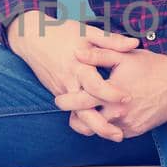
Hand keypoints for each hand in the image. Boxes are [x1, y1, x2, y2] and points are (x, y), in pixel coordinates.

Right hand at [5, 14, 140, 141]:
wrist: (31, 38)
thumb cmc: (61, 32)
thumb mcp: (87, 31)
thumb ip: (111, 40)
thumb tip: (134, 43)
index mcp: (78, 66)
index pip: (95, 85)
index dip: (111, 93)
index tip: (128, 98)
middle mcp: (69, 82)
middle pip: (83, 111)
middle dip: (101, 126)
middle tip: (119, 135)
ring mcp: (62, 90)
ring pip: (77, 116)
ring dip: (94, 128)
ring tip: (114, 135)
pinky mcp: (59, 93)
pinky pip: (72, 111)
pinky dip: (85, 121)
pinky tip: (101, 127)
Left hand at [52, 42, 166, 136]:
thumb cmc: (151, 66)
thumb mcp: (124, 56)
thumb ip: (98, 55)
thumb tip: (76, 53)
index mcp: (112, 93)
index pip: (81, 102)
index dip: (66, 101)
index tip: (58, 98)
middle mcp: (119, 113)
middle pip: (87, 123)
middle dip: (75, 118)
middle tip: (70, 112)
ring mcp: (128, 124)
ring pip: (101, 130)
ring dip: (92, 123)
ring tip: (86, 113)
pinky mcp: (137, 130)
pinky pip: (116, 133)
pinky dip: (108, 126)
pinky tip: (106, 116)